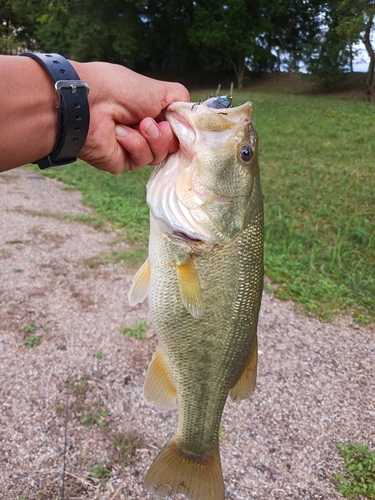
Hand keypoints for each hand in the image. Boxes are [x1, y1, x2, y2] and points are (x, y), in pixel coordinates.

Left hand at [75, 61, 189, 173]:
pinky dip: (134, 145)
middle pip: (172, 145)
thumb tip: (192, 114)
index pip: (176, 129)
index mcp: (151, 112)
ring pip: (159, 155)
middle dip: (165, 134)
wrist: (89, 103)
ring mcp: (133, 148)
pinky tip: (120, 134)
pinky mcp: (123, 162)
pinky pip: (141, 160)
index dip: (181, 129)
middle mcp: (143, 131)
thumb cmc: (120, 90)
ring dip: (151, 139)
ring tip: (137, 125)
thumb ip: (180, 100)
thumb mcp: (159, 88)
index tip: (183, 124)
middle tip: (151, 121)